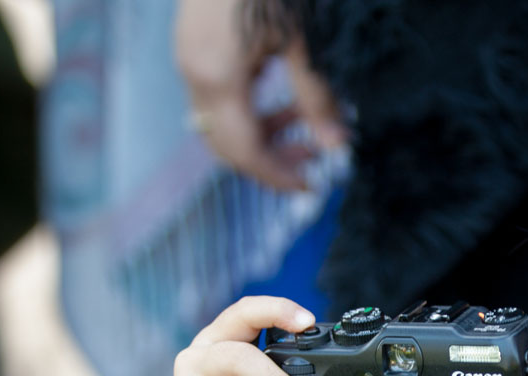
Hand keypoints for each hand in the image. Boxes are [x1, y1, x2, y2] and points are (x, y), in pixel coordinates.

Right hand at [174, 0, 345, 189]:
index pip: (241, 150)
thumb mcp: (310, 40)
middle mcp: (193, 66)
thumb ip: (318, 97)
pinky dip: (252, 104)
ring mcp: (190, 50)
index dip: (275, 176)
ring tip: (308, 129)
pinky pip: (220, 89)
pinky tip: (286, 99)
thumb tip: (336, 145)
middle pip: (223, 141)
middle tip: (312, 163)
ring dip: (263, 131)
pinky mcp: (198, 37)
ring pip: (221, 117)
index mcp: (215, 73)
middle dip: (267, 159)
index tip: (310, 186)